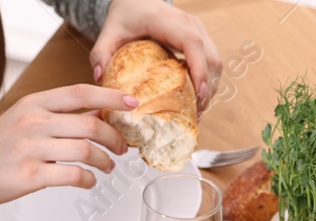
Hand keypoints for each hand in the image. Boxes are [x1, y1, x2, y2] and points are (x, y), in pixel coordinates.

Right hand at [0, 85, 135, 220]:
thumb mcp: (24, 120)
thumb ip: (58, 116)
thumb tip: (96, 113)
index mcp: (34, 104)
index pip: (80, 93)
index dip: (111, 97)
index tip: (132, 103)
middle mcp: (33, 122)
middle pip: (90, 124)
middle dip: (115, 137)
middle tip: (122, 148)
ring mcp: (30, 149)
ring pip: (85, 151)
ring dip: (105, 161)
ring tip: (108, 167)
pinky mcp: (29, 176)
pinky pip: (72, 176)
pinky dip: (88, 180)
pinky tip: (88, 182)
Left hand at [91, 0, 222, 108]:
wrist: (137, 1)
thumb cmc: (125, 16)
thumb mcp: (109, 32)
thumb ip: (100, 53)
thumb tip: (99, 78)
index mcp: (168, 21)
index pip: (192, 43)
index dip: (199, 69)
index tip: (199, 94)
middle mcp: (189, 24)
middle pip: (211, 57)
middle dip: (208, 88)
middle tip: (196, 113)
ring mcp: (198, 31)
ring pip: (215, 61)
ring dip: (210, 87)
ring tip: (197, 111)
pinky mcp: (201, 39)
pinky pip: (211, 62)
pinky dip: (208, 82)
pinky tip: (196, 100)